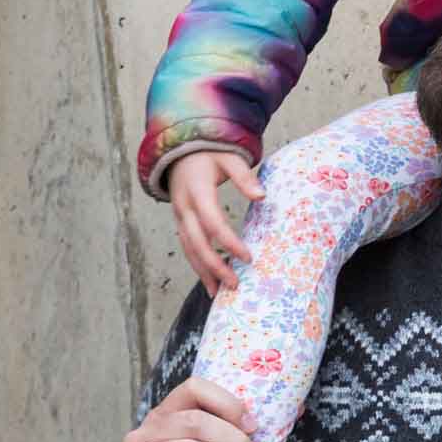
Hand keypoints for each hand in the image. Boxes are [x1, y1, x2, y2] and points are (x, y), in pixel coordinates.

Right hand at [167, 151, 264, 296]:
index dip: (229, 242)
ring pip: (188, 249)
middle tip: (235, 284)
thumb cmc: (208, 152)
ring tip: (218, 292)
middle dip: (215, 266)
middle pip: (197, 243)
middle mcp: (184, 207)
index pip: (213, 222)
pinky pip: (187, 246)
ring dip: (203, 271)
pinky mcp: (180, 222)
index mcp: (197, 192)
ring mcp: (179, 216)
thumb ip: (244, 176)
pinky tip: (209, 280)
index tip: (248, 257)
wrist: (179, 149)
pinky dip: (197, 264)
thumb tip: (262, 197)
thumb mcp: (228, 157)